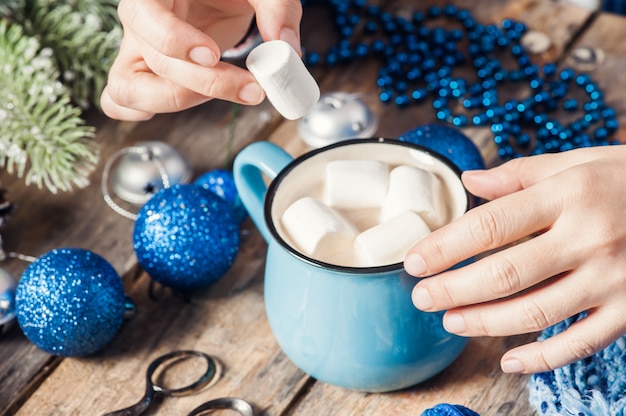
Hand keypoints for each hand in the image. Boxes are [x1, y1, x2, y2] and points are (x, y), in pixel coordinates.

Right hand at [101, 0, 302, 119]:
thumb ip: (277, 8)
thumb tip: (287, 49)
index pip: (143, 15)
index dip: (174, 40)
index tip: (213, 55)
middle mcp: (140, 22)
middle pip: (154, 62)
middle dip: (206, 83)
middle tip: (252, 88)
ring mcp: (138, 50)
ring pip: (126, 89)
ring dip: (177, 102)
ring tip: (225, 94)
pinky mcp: (145, 73)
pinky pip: (121, 100)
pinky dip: (142, 112)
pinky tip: (186, 104)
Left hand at [404, 145, 625, 373]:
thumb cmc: (625, 180)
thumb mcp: (576, 163)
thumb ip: (520, 174)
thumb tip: (469, 180)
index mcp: (569, 196)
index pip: (490, 226)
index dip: (445, 247)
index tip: (413, 262)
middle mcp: (589, 238)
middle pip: (505, 274)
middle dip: (453, 290)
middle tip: (422, 297)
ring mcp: (612, 279)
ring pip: (535, 313)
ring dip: (485, 323)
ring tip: (451, 321)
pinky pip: (580, 343)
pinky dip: (542, 358)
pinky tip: (509, 361)